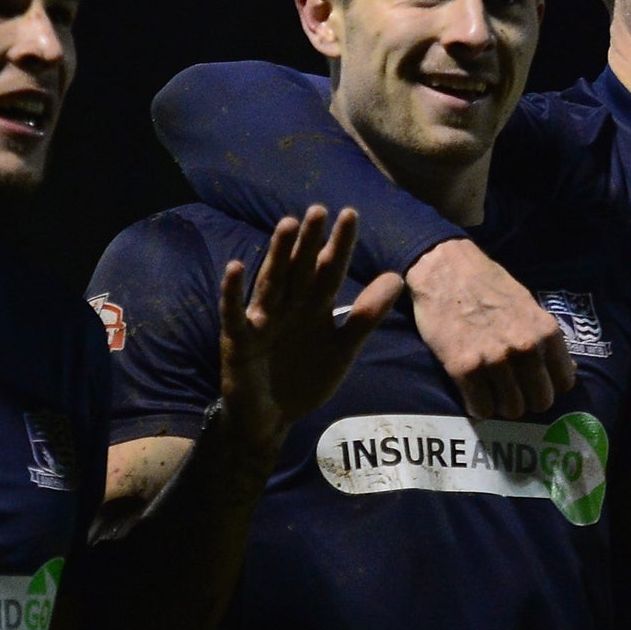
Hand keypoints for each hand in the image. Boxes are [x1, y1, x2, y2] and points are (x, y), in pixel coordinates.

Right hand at [219, 206, 404, 451]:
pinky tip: (235, 268)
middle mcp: (287, 305)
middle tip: (319, 210)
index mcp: (313, 305)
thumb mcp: (342, 349)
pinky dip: (233, 292)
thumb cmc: (305, 378)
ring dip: (277, 255)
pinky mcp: (238, 340)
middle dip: (309, 241)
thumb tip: (398, 278)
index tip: (350, 214)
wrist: (272, 418)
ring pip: (270, 282)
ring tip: (287, 225)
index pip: (328, 270)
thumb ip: (365, 317)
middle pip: (300, 269)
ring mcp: (261, 320)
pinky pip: (234, 313)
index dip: (338, 245)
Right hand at [406, 240, 577, 418]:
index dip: (550, 386)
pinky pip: (482, 408)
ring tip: (491, 390)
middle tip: (512, 390)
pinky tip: (473, 393)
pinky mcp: (465, 369)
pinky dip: (479, 406)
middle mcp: (525, 349)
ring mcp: (495, 360)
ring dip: (502, 404)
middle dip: (527, 399)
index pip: (565, 382)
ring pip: (512, 409)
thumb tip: (568, 371)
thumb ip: (546, 339)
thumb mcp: (528, 306)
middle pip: (540, 401)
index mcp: (545, 332)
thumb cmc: (487, 284)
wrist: (445, 269)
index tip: (535, 384)